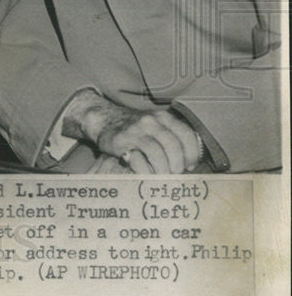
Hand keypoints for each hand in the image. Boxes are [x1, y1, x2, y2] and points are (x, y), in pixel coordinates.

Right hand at [62, 91, 200, 172]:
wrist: (103, 119)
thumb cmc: (134, 128)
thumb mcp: (154, 125)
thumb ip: (171, 137)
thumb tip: (190, 162)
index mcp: (163, 117)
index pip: (187, 135)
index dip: (192, 154)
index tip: (189, 167)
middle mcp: (151, 121)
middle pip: (174, 145)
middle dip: (177, 164)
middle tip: (174, 174)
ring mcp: (136, 130)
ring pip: (158, 153)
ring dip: (163, 170)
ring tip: (162, 177)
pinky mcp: (122, 140)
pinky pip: (140, 160)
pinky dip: (147, 171)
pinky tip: (147, 175)